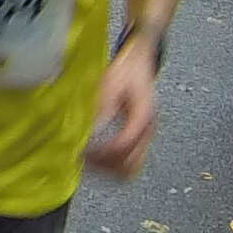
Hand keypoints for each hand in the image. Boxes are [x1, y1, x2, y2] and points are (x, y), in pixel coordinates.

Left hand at [84, 35, 161, 176]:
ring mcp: (146, 136)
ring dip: (110, 169)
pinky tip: (96, 158)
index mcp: (144, 114)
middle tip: (84, 159)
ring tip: (88, 161)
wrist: (138, 64)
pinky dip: (114, 165)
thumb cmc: (125, 72)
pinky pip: (130, 161)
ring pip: (132, 167)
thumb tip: (89, 131)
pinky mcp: (140, 138)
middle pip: (131, 163)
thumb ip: (102, 109)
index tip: (83, 151)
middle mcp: (148, 129)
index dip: (102, 151)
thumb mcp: (110, 86)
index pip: (125, 143)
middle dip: (106, 165)